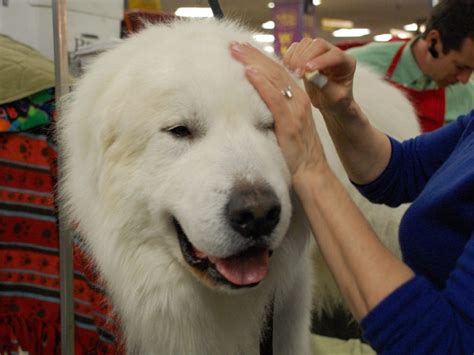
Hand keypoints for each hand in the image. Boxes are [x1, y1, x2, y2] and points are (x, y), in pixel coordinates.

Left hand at [229, 42, 327, 178]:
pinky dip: (262, 84)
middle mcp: (299, 100)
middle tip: (234, 44)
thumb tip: (251, 102)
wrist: (311, 171)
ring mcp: (296, 111)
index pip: (278, 71)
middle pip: (275, 70)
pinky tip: (249, 73)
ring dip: (254, 63)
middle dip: (253, 55)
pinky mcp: (290, 123)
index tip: (243, 48)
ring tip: (236, 52)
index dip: (260, 58)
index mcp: (297, 99)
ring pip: (275, 79)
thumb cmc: (295, 151)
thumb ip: (275, 110)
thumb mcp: (286, 125)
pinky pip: (275, 99)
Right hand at [284, 38, 356, 113]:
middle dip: (305, 57)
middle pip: (319, 44)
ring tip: (293, 72)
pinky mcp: (306, 53)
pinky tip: (288, 68)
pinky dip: (289, 56)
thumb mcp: (334, 98)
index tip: (307, 70)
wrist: (328, 102)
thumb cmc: (335, 101)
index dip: (321, 61)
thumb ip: (325, 86)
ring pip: (306, 43)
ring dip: (296, 57)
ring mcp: (319, 51)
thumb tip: (310, 75)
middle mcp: (334, 53)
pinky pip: (296, 47)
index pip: (335, 55)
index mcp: (347, 63)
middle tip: (298, 74)